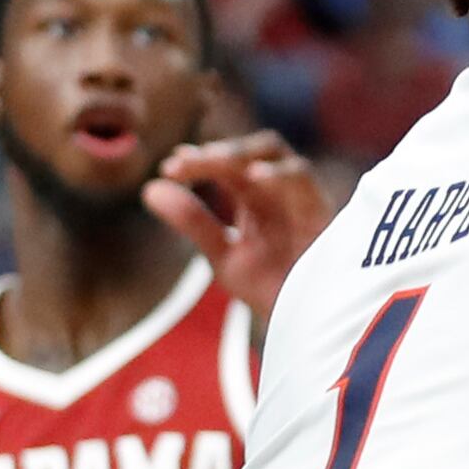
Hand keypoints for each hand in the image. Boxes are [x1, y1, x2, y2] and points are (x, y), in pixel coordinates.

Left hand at [146, 132, 335, 319]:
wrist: (305, 319)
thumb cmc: (270, 284)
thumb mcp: (221, 254)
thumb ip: (192, 221)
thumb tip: (149, 188)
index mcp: (253, 195)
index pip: (224, 164)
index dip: (198, 160)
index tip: (168, 169)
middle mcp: (276, 187)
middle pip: (248, 149)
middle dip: (218, 150)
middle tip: (184, 162)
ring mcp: (298, 193)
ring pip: (274, 151)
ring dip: (242, 152)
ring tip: (213, 159)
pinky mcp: (319, 206)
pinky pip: (302, 176)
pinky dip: (279, 172)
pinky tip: (255, 176)